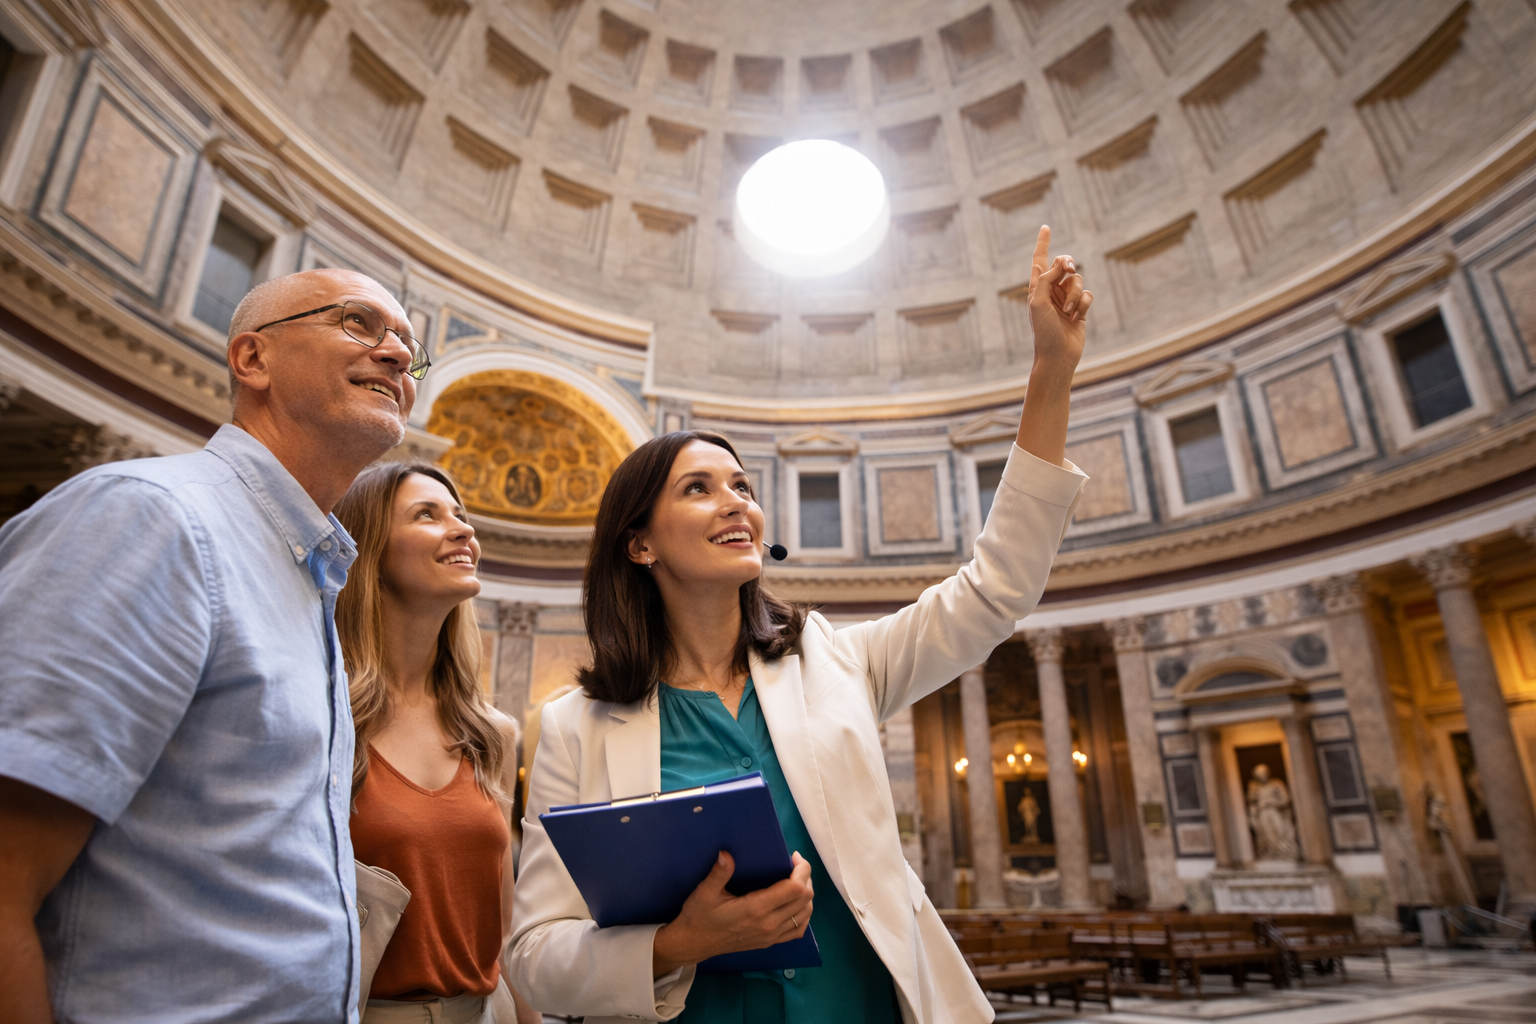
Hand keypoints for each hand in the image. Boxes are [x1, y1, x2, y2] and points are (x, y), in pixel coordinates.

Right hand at [651, 851, 812, 976]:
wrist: (694, 944)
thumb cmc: (699, 917)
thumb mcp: (704, 892)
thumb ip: (718, 873)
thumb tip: (726, 854)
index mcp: (756, 909)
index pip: (794, 889)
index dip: (802, 870)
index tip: (794, 857)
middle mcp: (769, 924)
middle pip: (805, 900)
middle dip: (806, 878)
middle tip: (795, 865)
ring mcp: (771, 936)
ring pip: (805, 915)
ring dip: (806, 895)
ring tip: (796, 880)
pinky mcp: (770, 942)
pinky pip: (799, 930)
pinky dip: (803, 915)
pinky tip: (796, 904)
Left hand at [1015, 226, 1088, 465]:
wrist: (1057, 356)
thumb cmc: (1043, 331)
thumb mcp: (1039, 302)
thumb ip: (1047, 279)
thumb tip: (1060, 262)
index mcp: (1037, 288)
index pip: (1040, 260)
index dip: (1043, 243)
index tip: (1046, 227)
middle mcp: (1052, 291)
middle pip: (1063, 265)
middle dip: (1066, 264)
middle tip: (1067, 268)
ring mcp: (1066, 300)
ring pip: (1078, 281)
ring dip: (1075, 295)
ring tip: (1069, 312)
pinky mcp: (1080, 309)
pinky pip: (1088, 295)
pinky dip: (1084, 304)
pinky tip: (1077, 318)